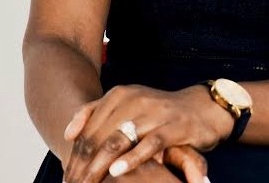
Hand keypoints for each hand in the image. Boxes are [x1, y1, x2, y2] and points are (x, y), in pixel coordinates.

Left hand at [62, 84, 233, 182]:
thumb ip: (98, 114)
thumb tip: (67, 133)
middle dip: (83, 165)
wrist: (201, 108)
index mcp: (120, 94)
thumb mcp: (127, 107)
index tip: (67, 175)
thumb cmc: (158, 113)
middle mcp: (134, 99)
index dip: (74, 154)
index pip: (88, 126)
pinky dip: (131, 158)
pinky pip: (149, 144)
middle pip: (99, 136)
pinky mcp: (174, 125)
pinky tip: (116, 172)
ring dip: (99, 166)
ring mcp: (154, 112)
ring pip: (118, 140)